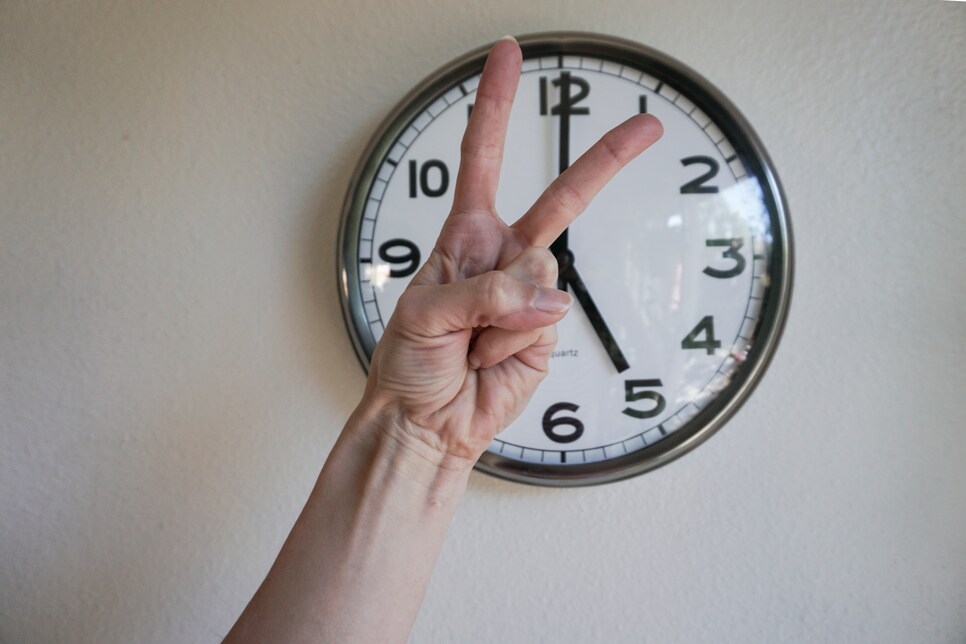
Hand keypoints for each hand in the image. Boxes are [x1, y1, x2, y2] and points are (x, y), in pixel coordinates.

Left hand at [362, 37, 662, 465]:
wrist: (426, 423)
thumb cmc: (410, 364)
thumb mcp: (423, 313)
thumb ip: (483, 293)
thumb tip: (543, 295)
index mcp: (463, 237)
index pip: (483, 159)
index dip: (494, 108)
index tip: (507, 57)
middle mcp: (501, 258)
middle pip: (561, 199)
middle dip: (604, 161)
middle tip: (646, 126)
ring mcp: (529, 296)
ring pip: (544, 275)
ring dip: (501, 314)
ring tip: (470, 344)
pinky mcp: (546, 334)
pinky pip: (546, 321)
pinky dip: (513, 343)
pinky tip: (489, 359)